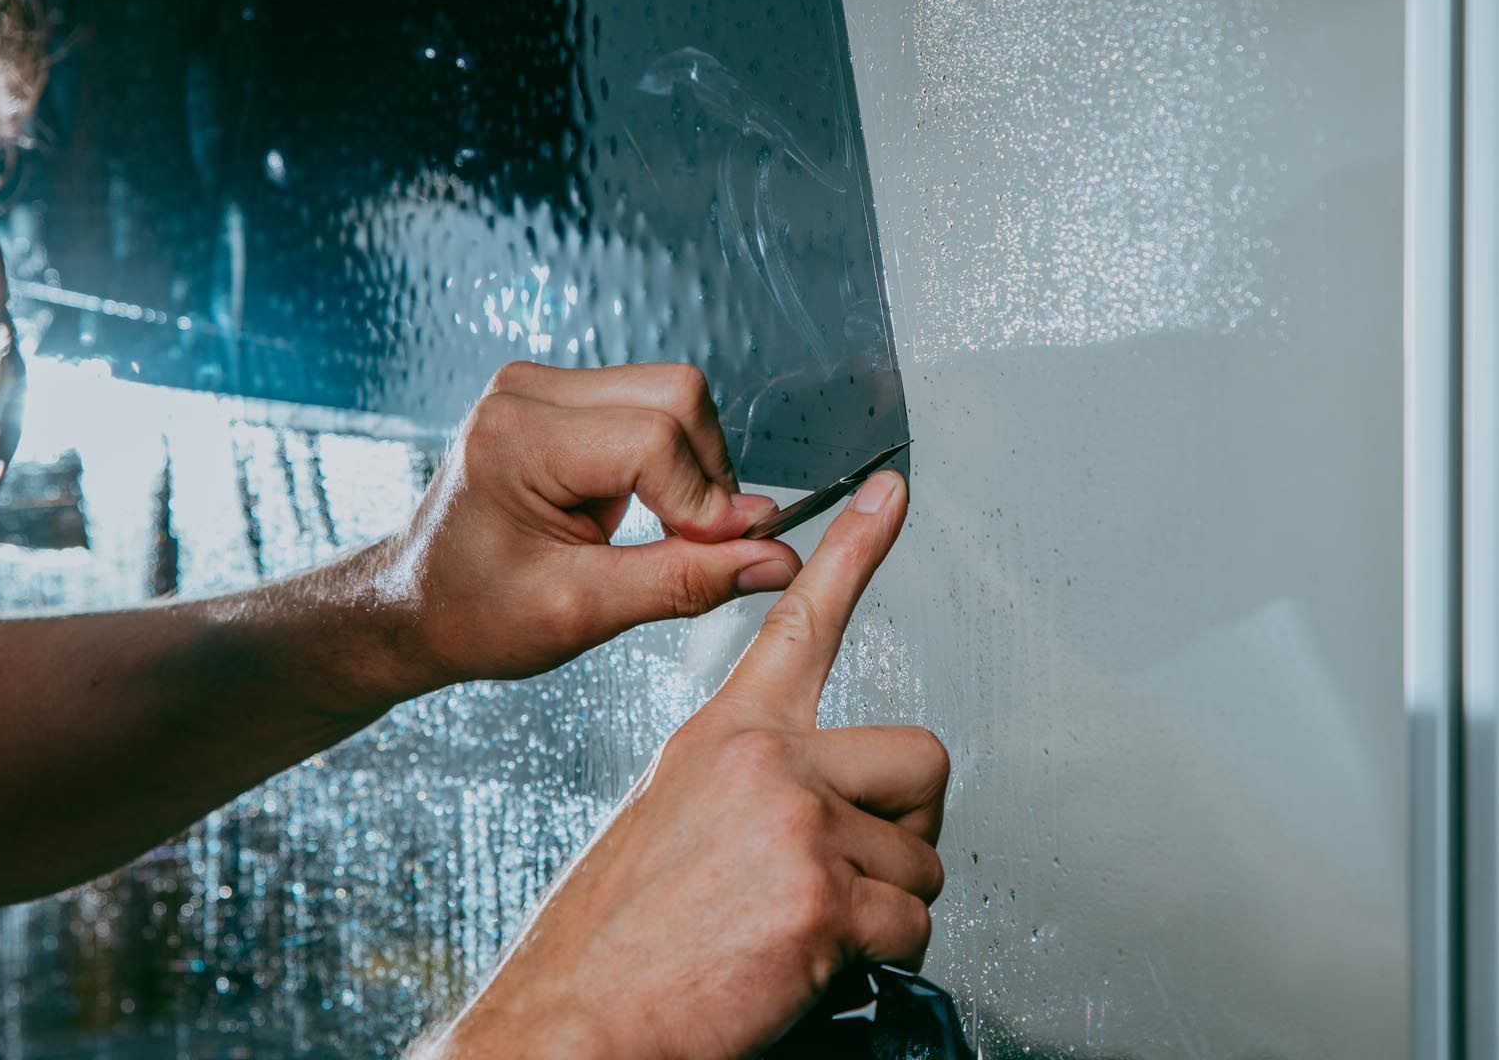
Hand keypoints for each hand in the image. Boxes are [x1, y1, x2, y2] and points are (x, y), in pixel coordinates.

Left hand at [380, 362, 803, 692]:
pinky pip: (651, 404)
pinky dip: (666, 460)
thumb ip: (685, 580)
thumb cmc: (474, 612)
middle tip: (692, 545)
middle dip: (705, 476)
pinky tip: (634, 508)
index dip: (701, 503)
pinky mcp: (560, 393)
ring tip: (653, 530)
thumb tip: (773, 558)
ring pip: (673, 395)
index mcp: (516, 438)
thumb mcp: (582, 611)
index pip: (654, 440)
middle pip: (677, 396)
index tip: (717, 557)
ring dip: (688, 468)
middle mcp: (525, 392)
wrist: (418, 604)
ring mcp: (542, 384)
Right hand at [430, 469, 947, 1059]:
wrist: (575, 1016)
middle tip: (852, 868)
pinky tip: (805, 964)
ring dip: (884, 907)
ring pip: (923, 858)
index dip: (855, 549)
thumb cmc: (616, 935)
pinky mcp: (823, 895)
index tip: (889, 491)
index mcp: (725, 734)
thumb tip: (830, 809)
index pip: (801, 620)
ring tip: (802, 930)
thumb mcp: (673, 818)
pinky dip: (876, 959)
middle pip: (922, 758)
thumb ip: (754, 786)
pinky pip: (912, 925)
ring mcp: (797, 823)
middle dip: (909, 824)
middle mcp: (765, 761)